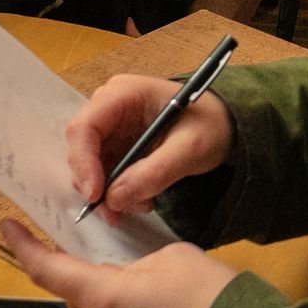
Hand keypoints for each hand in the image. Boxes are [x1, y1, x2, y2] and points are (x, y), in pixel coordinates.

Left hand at [0, 222, 240, 307]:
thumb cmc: (208, 300)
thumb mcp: (174, 258)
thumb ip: (141, 262)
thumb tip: (135, 279)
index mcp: (102, 298)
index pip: (48, 270)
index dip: (24, 246)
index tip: (7, 226)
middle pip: (83, 292)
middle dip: (101, 272)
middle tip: (135, 255)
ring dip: (124, 294)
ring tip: (168, 285)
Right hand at [65, 75, 234, 218]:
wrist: (225, 125)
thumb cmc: (211, 124)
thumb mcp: (191, 148)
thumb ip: (155, 172)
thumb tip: (116, 197)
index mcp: (124, 94)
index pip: (84, 127)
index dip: (83, 162)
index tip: (95, 195)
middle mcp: (110, 107)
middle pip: (82, 149)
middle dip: (96, 185)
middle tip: (116, 213)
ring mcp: (112, 127)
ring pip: (90, 167)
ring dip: (109, 193)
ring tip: (143, 204)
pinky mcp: (117, 146)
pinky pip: (105, 174)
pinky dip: (119, 192)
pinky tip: (144, 198)